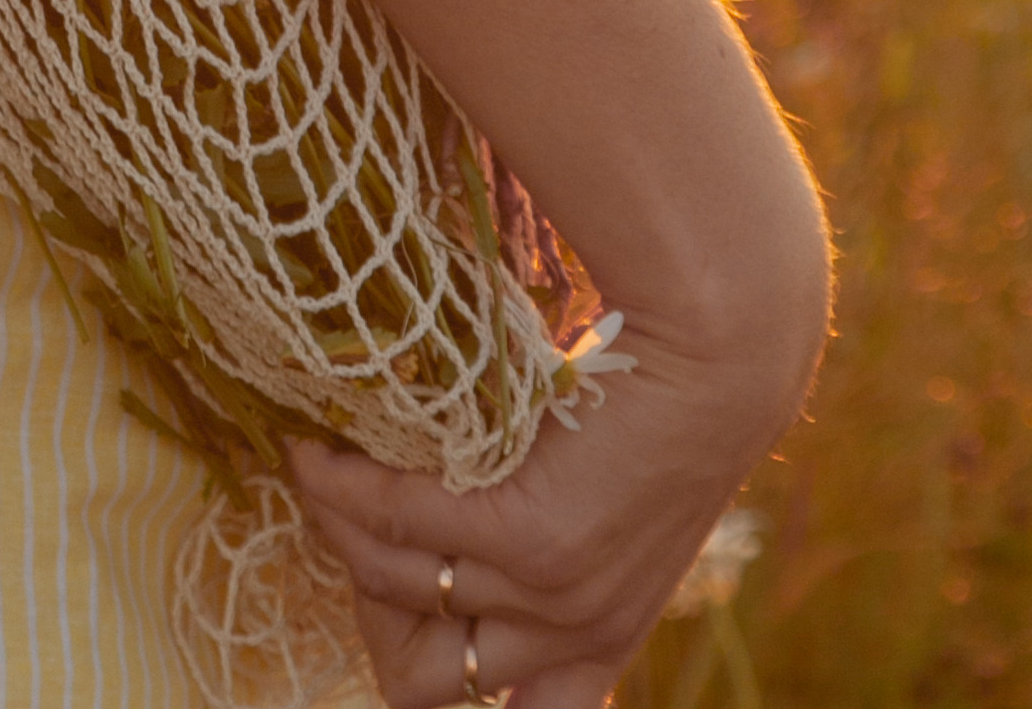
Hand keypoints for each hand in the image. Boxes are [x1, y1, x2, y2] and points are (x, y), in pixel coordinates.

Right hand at [288, 309, 810, 707]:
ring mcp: (544, 593)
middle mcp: (567, 637)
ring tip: (314, 475)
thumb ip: (558, 567)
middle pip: (414, 672)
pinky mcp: (523, 531)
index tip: (391, 610)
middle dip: (365, 608)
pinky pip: (398, 520)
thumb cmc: (663, 416)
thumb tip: (454, 573)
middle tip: (346, 528)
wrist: (717, 359)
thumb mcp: (623, 524)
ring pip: (392, 588)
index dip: (423, 670)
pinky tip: (316, 450)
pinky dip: (343, 488)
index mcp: (597, 647)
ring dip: (338, 532)